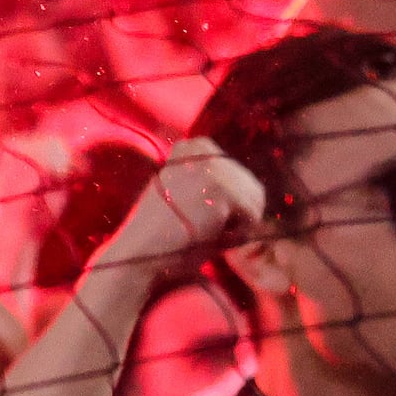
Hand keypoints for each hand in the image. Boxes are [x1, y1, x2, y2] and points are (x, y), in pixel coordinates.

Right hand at [113, 137, 268, 273]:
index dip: (230, 198)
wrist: (141, 250)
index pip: (239, 173)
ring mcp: (210, 167)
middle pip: (250, 184)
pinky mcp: (219, 189)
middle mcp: (202, 148)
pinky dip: (238, 233)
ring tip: (211, 232)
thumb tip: (255, 190)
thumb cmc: (163, 229)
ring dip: (239, 223)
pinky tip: (213, 236)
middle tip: (209, 228)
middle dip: (237, 212)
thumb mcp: (186, 189)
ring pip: (254, 199)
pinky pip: (252, 214)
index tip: (205, 213)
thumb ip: (210, 179)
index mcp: (193, 145)